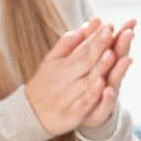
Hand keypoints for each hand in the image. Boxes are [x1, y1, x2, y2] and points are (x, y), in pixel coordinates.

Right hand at [25, 20, 114, 135]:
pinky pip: (84, 102)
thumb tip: (85, 25)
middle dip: (99, 46)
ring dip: (99, 68)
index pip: (82, 48)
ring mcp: (69, 96)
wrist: (28, 115)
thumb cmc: (45, 84)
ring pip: (87, 80)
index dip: (95, 37)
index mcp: (61, 64)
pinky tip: (103, 84)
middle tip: (111, 32)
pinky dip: (93, 93)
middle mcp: (65, 78)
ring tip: (112, 54)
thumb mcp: (51, 62)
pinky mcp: (72, 113)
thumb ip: (67, 44)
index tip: (108, 25)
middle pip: (85, 61)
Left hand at [79, 20, 135, 129]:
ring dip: (120, 69)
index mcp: (106, 65)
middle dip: (124, 46)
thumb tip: (96, 19)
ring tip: (125, 58)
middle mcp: (111, 78)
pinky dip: (107, 98)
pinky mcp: (100, 111)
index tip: (131, 21)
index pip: (115, 46)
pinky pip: (104, 104)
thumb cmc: (87, 86)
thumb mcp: (87, 62)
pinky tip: (108, 90)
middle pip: (119, 60)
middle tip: (130, 33)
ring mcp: (107, 94)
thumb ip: (91, 43)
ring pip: (115, 80)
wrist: (82, 116)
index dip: (122, 34)